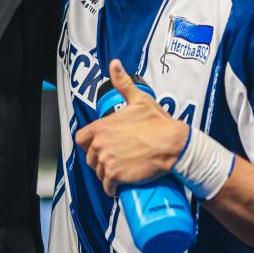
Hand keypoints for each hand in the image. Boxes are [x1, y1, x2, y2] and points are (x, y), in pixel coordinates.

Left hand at [75, 59, 188, 195]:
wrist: (172, 145)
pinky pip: (107, 186)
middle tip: (114, 160)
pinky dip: (111, 189)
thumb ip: (123, 83)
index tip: (100, 147)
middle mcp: (100, 144)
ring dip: (106, 174)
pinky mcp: (116, 176)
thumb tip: (114, 64)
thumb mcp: (139, 99)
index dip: (89, 144)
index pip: (81, 139)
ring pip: (98, 172)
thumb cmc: (157, 122)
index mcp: (102, 126)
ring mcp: (107, 160)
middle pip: (90, 157)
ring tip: (118, 172)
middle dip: (100, 160)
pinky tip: (116, 188)